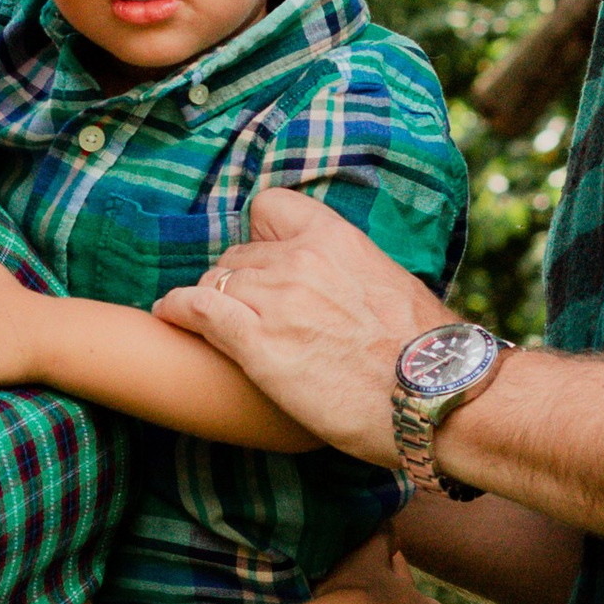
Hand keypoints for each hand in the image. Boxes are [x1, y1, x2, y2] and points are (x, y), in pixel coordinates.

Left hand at [154, 186, 450, 464]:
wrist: (432, 395)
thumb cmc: (424, 355)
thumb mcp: (392, 288)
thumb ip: (355, 276)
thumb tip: (351, 291)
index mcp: (336, 238)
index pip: (270, 208)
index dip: (260, 236)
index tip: (265, 260)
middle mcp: (299, 258)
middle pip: (238, 255)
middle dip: (237, 282)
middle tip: (247, 313)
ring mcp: (274, 298)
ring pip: (214, 281)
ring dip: (210, 302)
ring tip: (210, 324)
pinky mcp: (254, 342)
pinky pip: (196, 308)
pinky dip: (177, 310)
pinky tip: (170, 316)